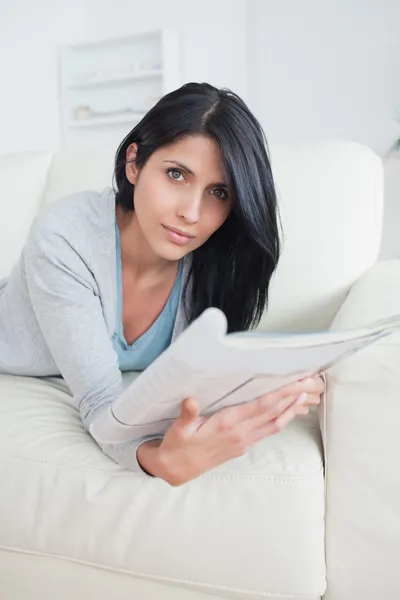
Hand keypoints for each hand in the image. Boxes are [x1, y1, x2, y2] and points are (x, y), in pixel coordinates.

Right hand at [156, 375, 324, 485]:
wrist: (176, 470)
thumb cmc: (177, 445)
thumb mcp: (178, 429)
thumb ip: (187, 414)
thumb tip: (191, 401)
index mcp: (227, 424)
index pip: (260, 406)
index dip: (281, 394)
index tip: (296, 383)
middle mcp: (240, 434)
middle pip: (274, 414)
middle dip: (293, 398)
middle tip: (310, 383)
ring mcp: (243, 442)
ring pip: (275, 425)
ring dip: (291, 410)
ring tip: (305, 396)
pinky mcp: (241, 447)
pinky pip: (267, 432)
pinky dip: (280, 420)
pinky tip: (285, 414)